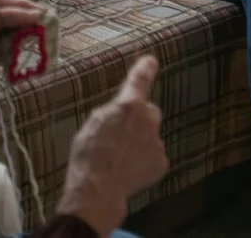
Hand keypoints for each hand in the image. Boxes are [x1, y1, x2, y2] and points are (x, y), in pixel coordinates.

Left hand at [0, 0, 41, 88]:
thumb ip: (15, 15)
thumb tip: (40, 13)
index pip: (20, 4)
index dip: (35, 11)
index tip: (51, 19)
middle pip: (21, 22)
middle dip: (33, 30)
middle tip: (48, 37)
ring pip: (18, 39)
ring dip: (26, 45)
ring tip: (39, 50)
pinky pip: (11, 55)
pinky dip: (16, 58)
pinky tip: (24, 60)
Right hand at [58, 56, 167, 237]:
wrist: (98, 189)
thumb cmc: (89, 153)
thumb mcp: (94, 122)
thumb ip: (112, 112)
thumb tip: (121, 113)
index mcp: (128, 105)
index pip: (139, 80)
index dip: (145, 68)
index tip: (152, 60)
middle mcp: (147, 120)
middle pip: (149, 112)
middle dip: (139, 119)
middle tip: (121, 133)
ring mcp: (157, 142)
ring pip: (150, 135)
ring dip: (140, 141)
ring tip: (119, 157)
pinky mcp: (161, 163)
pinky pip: (153, 155)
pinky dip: (144, 159)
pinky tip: (128, 169)